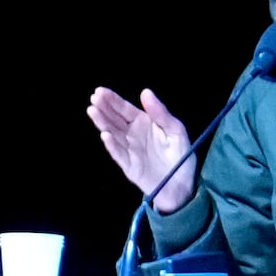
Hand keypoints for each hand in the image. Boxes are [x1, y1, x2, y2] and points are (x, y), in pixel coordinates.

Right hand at [86, 87, 195, 212]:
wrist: (182, 185)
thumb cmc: (180, 156)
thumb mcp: (176, 130)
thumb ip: (161, 113)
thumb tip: (145, 92)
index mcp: (143, 123)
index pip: (125, 109)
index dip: (113, 100)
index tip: (100, 91)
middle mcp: (133, 135)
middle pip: (115, 119)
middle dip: (104, 108)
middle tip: (94, 98)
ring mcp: (129, 150)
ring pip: (112, 134)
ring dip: (102, 123)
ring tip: (93, 111)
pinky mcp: (129, 166)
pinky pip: (119, 154)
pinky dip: (112, 145)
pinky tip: (105, 135)